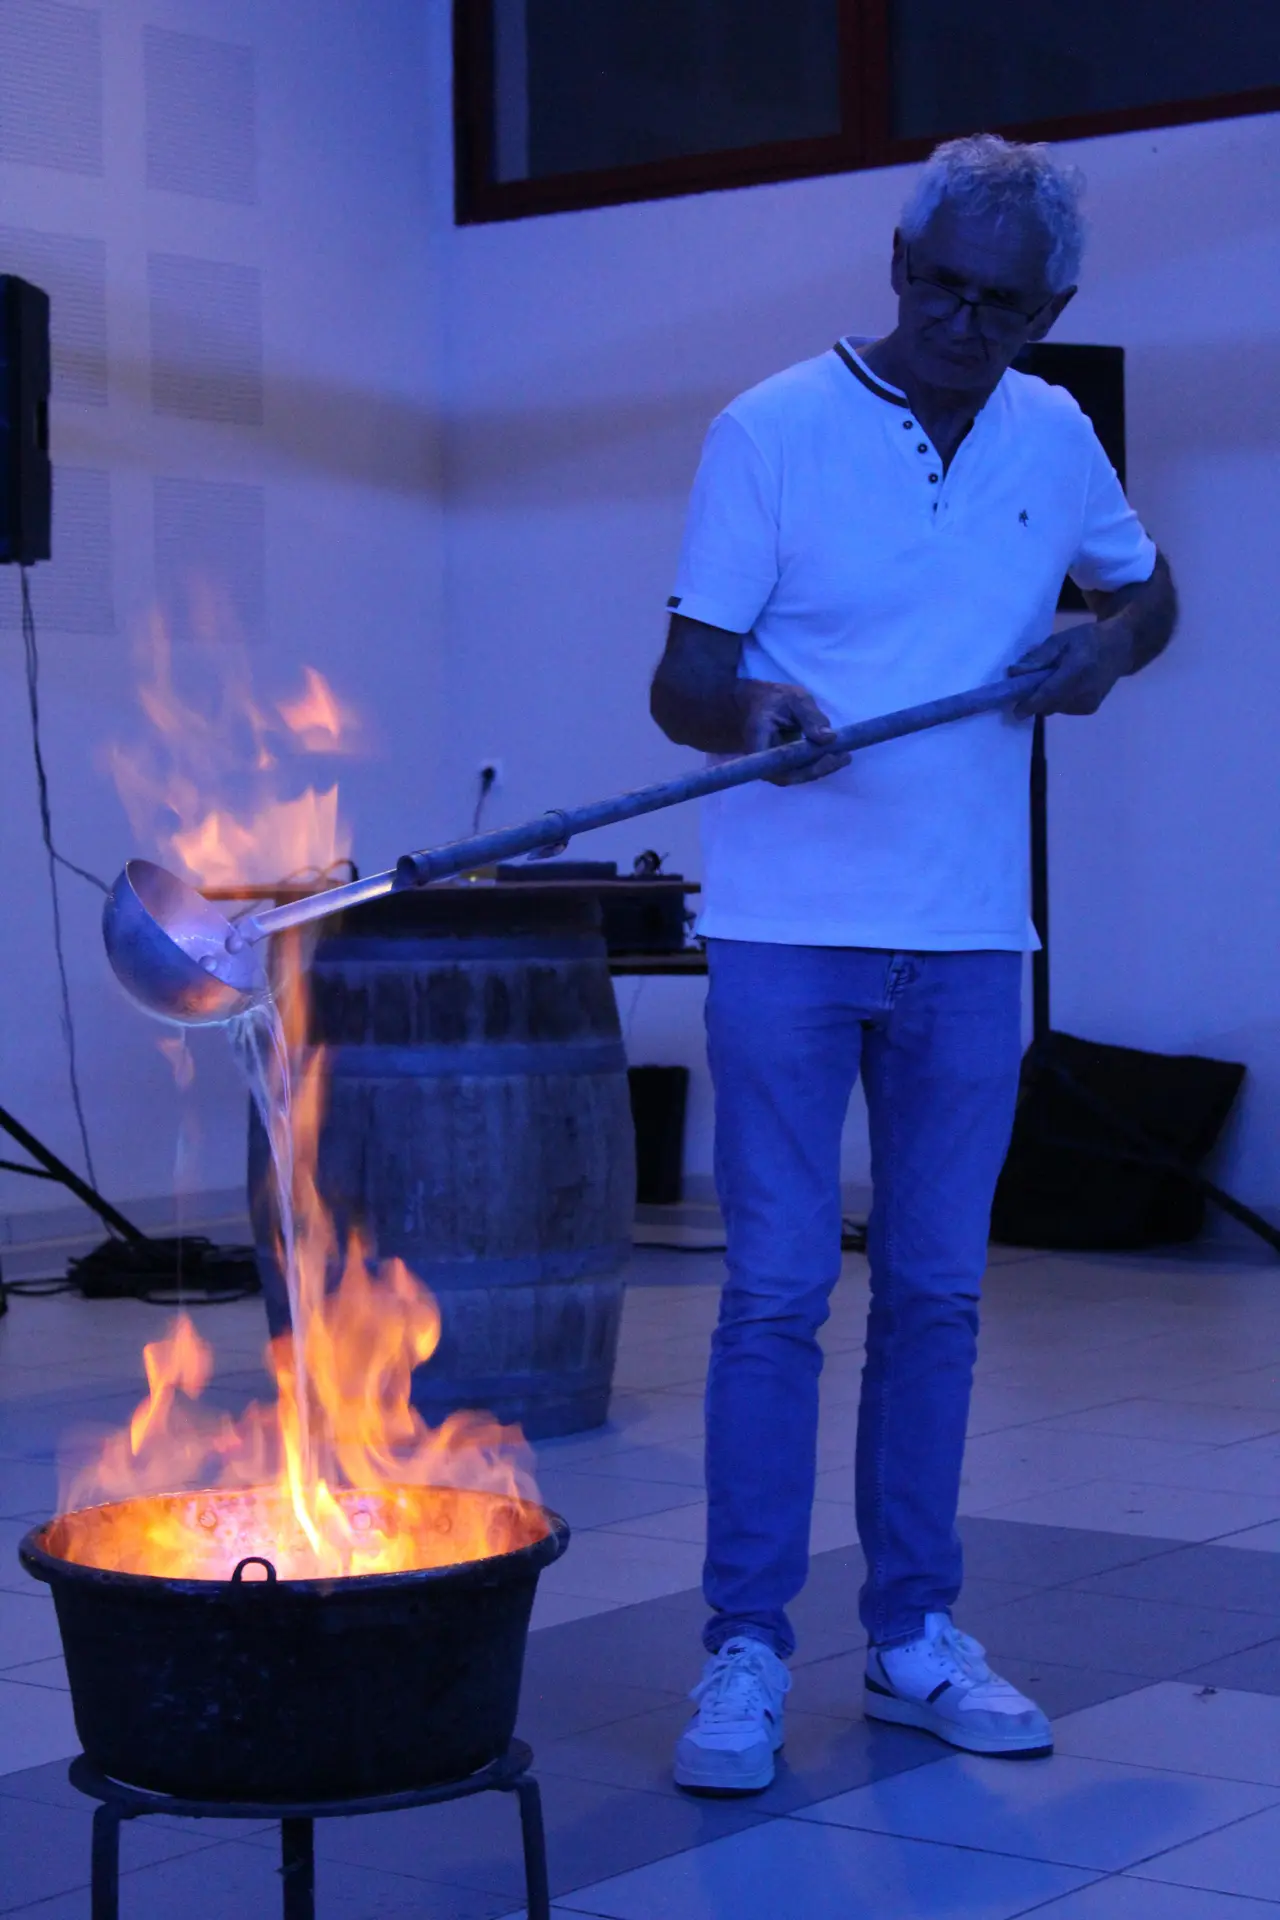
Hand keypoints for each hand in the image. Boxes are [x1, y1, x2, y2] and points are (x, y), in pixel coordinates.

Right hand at [737, 681, 851, 785]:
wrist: (760, 703)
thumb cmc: (775, 698)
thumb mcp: (795, 699)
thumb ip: (811, 717)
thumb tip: (830, 739)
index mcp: (757, 740)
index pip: (777, 765)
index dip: (803, 768)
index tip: (827, 757)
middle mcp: (760, 759)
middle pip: (788, 775)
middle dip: (818, 769)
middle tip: (844, 756)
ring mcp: (770, 765)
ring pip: (796, 775)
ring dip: (821, 768)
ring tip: (844, 756)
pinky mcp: (780, 765)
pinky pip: (799, 769)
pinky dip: (818, 763)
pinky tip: (836, 755)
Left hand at [1008, 618, 1134, 716]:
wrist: (1120, 648)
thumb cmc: (1087, 640)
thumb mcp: (1060, 640)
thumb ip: (1038, 657)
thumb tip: (1015, 673)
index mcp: (1077, 670)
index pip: (1050, 693)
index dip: (1031, 704)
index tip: (1016, 711)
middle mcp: (1085, 691)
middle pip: (1049, 705)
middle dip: (1034, 700)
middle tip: (1025, 687)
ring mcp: (1090, 702)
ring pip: (1054, 709)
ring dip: (1045, 700)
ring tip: (1049, 681)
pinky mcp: (1090, 708)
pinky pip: (1063, 709)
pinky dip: (1057, 701)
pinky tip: (1063, 686)